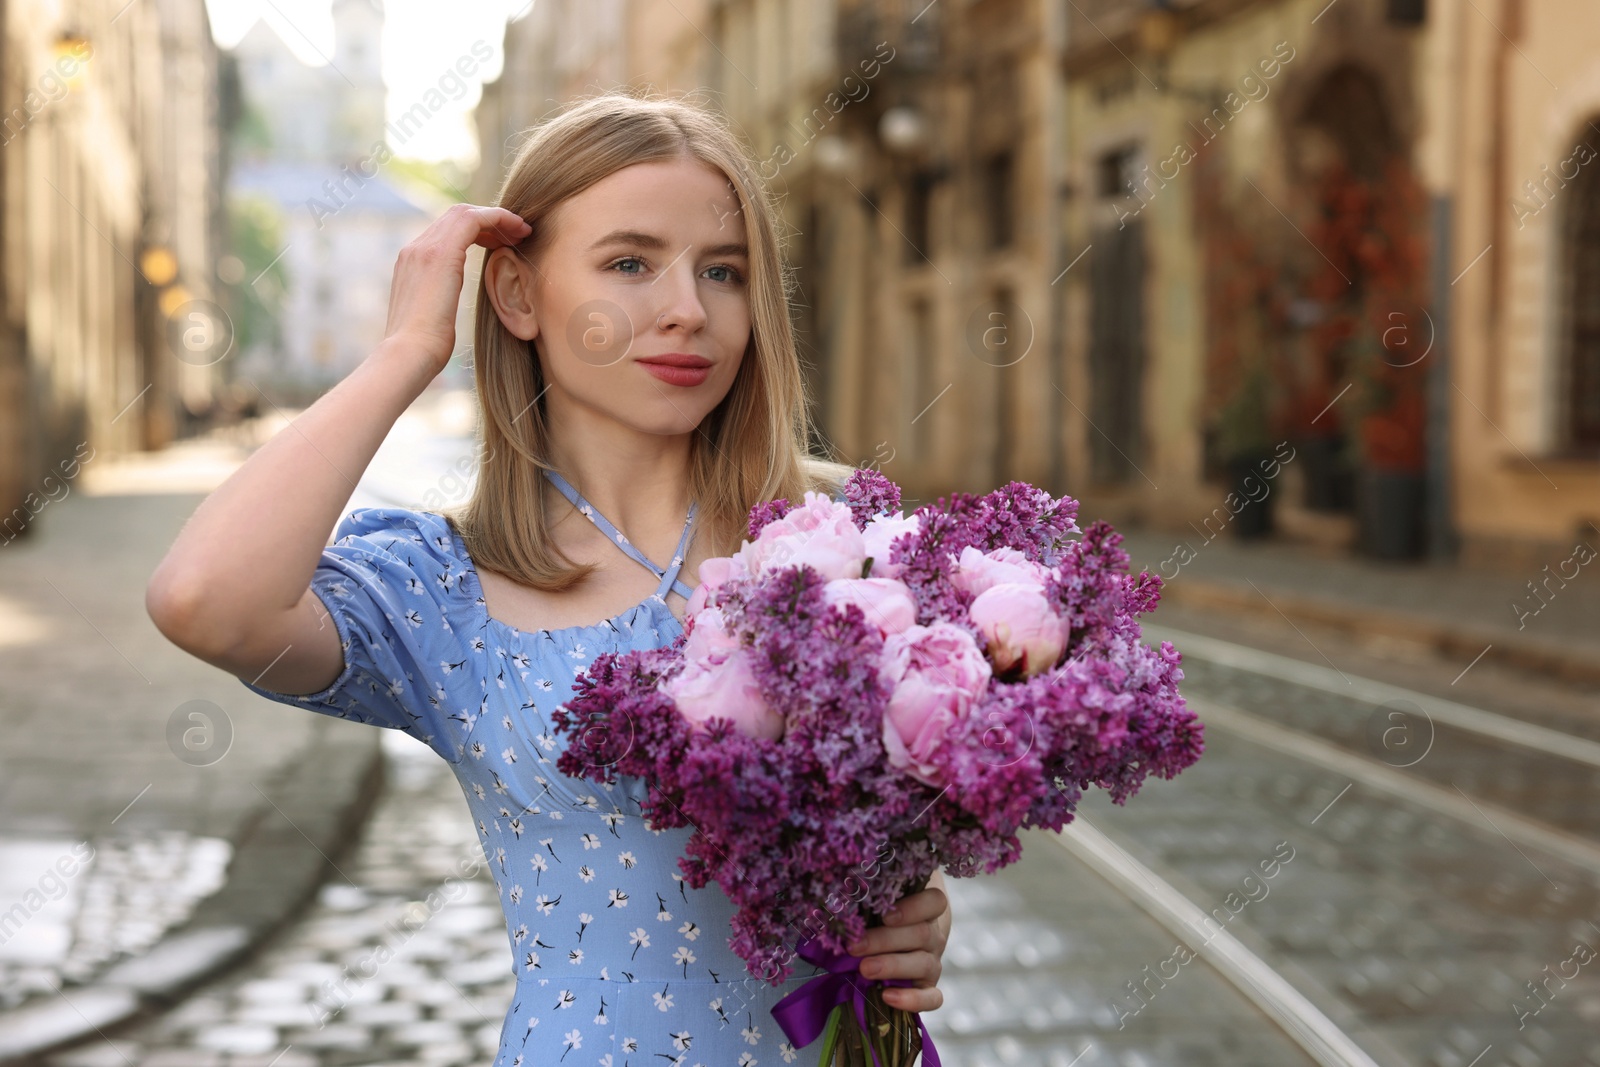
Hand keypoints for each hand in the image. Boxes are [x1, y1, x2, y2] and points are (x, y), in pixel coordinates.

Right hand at [382, 203, 530, 373]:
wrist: (409, 354)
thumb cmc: (424, 348)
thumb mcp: (431, 317)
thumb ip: (436, 300)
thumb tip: (443, 307)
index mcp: (412, 264)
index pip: (446, 232)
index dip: (477, 232)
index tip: (501, 244)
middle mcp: (415, 249)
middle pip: (456, 216)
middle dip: (489, 221)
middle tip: (516, 235)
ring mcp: (424, 247)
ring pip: (465, 213)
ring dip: (498, 218)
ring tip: (522, 232)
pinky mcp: (440, 252)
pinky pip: (473, 219)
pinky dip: (498, 219)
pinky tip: (518, 231)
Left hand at [846, 868, 949, 1012]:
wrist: (899, 943)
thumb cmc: (882, 916)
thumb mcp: (881, 902)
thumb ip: (871, 896)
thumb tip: (841, 895)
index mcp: (927, 909)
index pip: (934, 902)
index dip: (913, 908)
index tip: (885, 915)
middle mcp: (933, 935)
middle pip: (921, 934)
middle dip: (884, 941)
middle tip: (855, 946)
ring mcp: (932, 962)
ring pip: (923, 964)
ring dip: (892, 966)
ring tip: (865, 970)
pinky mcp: (928, 988)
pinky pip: (932, 998)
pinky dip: (913, 999)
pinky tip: (887, 996)